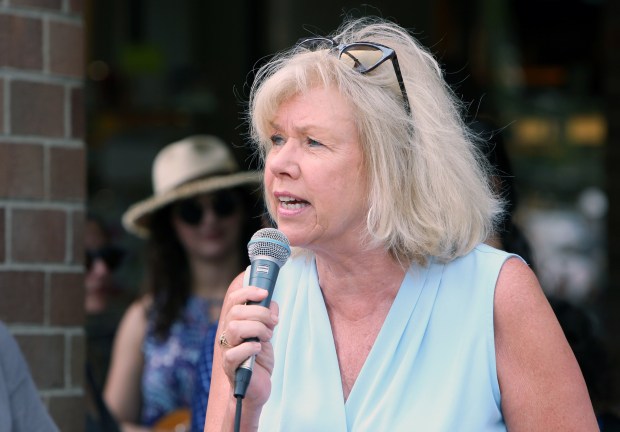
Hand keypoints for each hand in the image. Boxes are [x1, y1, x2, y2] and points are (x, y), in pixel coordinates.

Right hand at [218, 285, 278, 408]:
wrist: (258, 386)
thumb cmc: (259, 358)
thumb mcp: (267, 332)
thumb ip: (268, 316)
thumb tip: (272, 303)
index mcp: (233, 323)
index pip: (232, 300)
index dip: (247, 292)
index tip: (265, 293)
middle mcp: (227, 334)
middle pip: (236, 311)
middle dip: (259, 313)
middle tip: (272, 323)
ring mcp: (226, 350)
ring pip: (234, 328)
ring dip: (257, 329)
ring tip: (267, 337)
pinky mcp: (230, 366)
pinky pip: (234, 352)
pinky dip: (250, 347)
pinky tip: (259, 350)